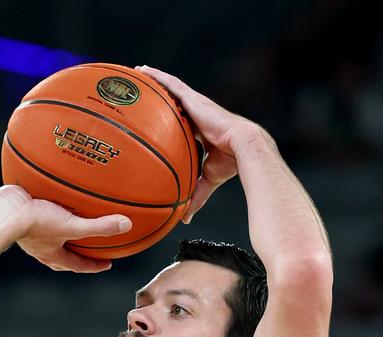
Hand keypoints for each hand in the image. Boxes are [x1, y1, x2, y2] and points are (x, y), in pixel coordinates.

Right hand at [8, 186, 131, 272]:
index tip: (106, 264)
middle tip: (90, 250)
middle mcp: (40, 247)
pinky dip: (51, 210)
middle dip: (77, 254)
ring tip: (73, 222)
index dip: (93, 266)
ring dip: (62, 232)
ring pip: (50, 236)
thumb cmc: (35, 222)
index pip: (77, 266)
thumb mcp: (72, 226)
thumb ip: (99, 227)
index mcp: (52, 254)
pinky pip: (41, 215)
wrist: (4, 210)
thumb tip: (126, 225)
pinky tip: (55, 197)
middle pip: (62, 256)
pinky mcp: (23, 215)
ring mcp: (30, 232)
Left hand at [136, 65, 273, 223]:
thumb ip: (195, 195)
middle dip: (158, 94)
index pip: (182, 121)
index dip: (169, 117)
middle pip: (173, 100)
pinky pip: (172, 84)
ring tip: (136, 73)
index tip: (155, 116)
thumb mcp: (208, 180)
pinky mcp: (194, 99)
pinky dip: (157, 77)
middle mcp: (197, 114)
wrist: (246, 148)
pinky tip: (143, 71)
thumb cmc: (231, 163)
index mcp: (201, 129)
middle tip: (139, 91)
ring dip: (154, 80)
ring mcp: (196, 104)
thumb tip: (184, 218)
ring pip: (170, 88)